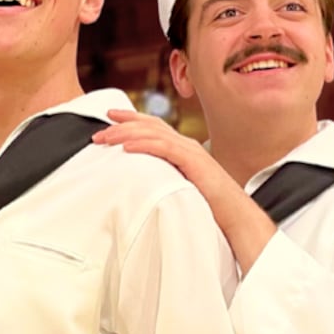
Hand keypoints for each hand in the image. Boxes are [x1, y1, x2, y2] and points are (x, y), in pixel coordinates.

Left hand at [94, 109, 276, 272]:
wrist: (235, 214)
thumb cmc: (209, 205)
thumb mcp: (181, 185)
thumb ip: (165, 177)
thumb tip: (140, 181)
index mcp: (183, 148)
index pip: (153, 126)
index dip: (131, 119)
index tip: (109, 118)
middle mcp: (186, 144)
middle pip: (149, 125)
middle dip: (122, 124)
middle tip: (99, 131)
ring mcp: (190, 151)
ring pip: (153, 134)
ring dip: (126, 134)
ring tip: (106, 138)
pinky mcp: (193, 162)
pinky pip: (164, 149)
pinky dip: (144, 145)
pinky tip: (127, 147)